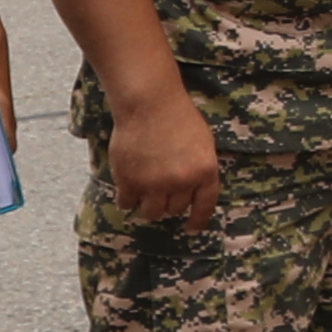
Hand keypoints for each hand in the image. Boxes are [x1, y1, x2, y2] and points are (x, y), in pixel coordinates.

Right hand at [101, 82, 228, 221]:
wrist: (149, 103)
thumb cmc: (178, 116)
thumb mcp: (203, 142)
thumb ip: (199, 169)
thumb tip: (194, 192)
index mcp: (205, 172)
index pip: (205, 206)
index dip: (198, 220)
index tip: (192, 228)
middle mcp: (182, 183)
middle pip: (174, 209)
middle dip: (169, 203)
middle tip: (161, 191)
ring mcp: (155, 184)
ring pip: (151, 212)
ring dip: (148, 206)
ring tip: (144, 195)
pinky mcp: (130, 182)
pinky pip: (127, 203)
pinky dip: (127, 199)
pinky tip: (127, 189)